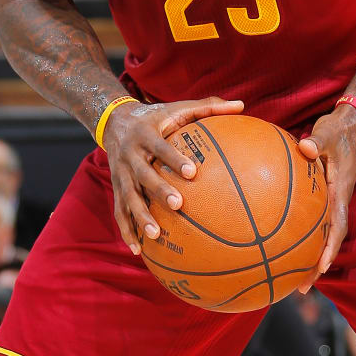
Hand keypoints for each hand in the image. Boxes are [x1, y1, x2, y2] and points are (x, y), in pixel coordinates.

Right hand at [102, 97, 244, 253]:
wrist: (113, 120)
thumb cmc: (156, 116)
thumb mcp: (178, 107)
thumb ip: (208, 107)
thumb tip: (242, 105)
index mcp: (145, 135)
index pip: (160, 147)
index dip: (174, 159)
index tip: (192, 171)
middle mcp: (130, 156)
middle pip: (143, 175)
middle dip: (159, 190)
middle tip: (178, 205)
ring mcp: (120, 174)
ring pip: (128, 198)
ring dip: (140, 216)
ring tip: (156, 235)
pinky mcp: (116, 188)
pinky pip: (119, 212)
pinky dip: (127, 230)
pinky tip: (138, 250)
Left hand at [296, 104, 355, 291]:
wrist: (350, 123)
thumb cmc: (339, 129)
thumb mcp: (329, 132)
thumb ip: (317, 141)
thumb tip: (306, 148)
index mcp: (340, 190)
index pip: (337, 226)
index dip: (330, 248)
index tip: (321, 267)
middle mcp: (336, 200)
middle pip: (329, 240)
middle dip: (316, 265)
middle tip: (301, 288)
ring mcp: (330, 199)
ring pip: (321, 234)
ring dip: (308, 256)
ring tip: (290, 278)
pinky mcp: (322, 193)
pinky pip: (312, 220)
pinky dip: (301, 235)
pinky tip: (281, 244)